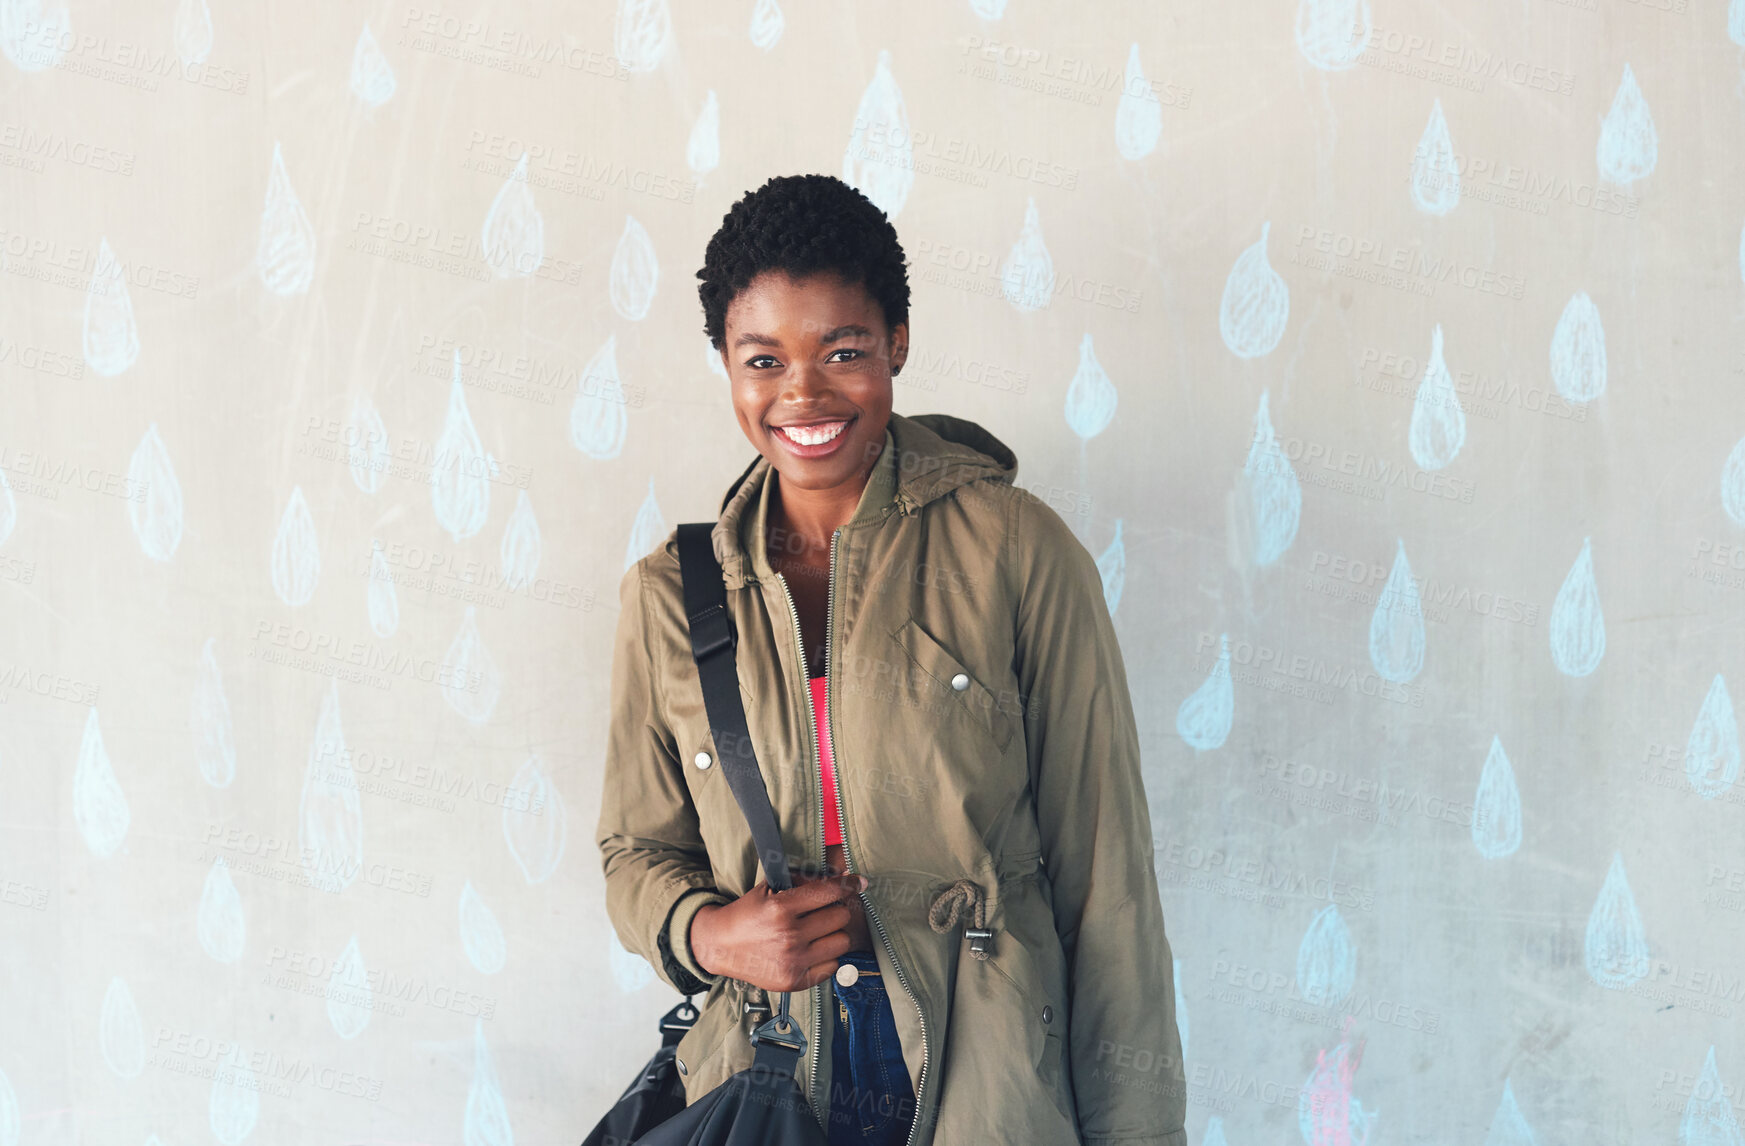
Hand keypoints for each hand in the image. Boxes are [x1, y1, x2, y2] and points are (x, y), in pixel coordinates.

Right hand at [689, 872, 868, 992]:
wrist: (721, 946)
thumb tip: (839, 873)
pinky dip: (827, 957)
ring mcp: (793, 961)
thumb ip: (803, 880)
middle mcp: (789, 936)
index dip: (848, 883)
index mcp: (781, 908)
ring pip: (842, 942)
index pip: (829, 892)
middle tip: (823, 910)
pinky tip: (812, 950)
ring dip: (834, 934)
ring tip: (817, 931)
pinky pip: (833, 966)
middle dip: (835, 909)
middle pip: (841, 916)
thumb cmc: (748, 914)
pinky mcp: (795, 982)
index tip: (859, 881)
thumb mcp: (770, 889)